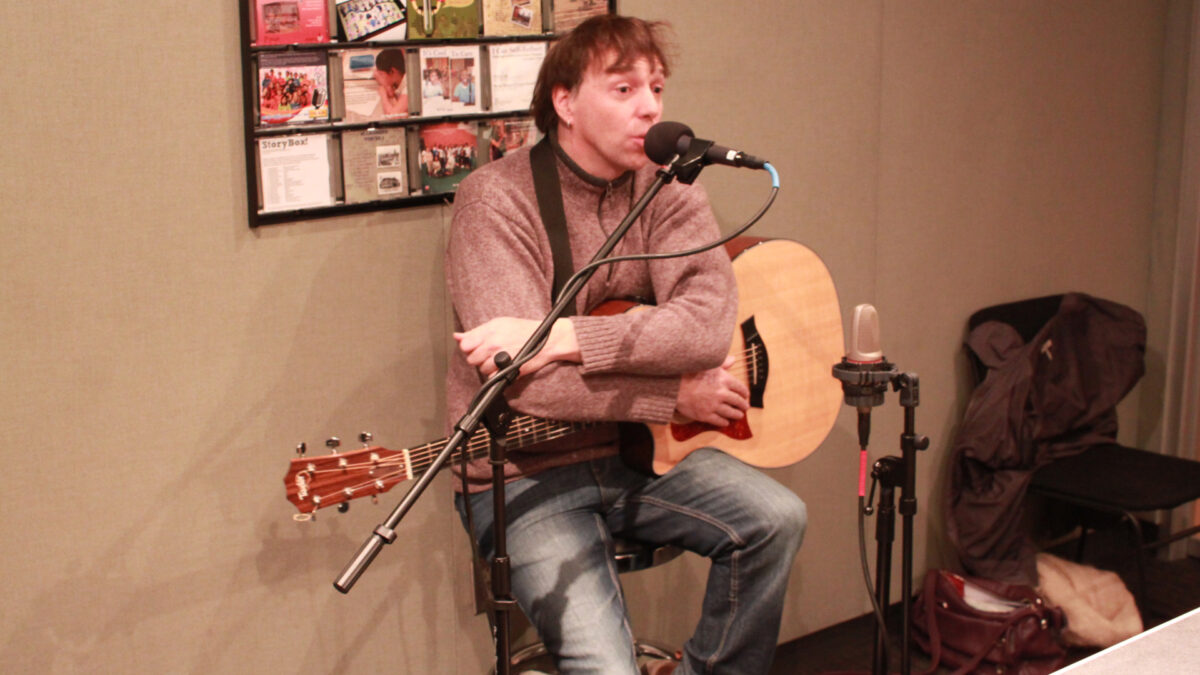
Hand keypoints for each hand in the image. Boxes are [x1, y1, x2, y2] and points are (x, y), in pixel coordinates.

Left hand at [455, 317, 578, 376]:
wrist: (548, 340)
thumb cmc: (525, 331)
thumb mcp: (499, 324)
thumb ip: (476, 332)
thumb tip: (457, 336)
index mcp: (490, 330)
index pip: (465, 345)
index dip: (470, 348)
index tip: (477, 348)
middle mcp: (494, 343)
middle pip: (471, 359)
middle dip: (479, 358)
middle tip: (491, 354)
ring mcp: (501, 357)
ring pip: (481, 369)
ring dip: (488, 367)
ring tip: (500, 360)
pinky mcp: (508, 369)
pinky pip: (492, 377)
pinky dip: (496, 375)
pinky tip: (504, 367)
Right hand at [675, 355, 749, 426]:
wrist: (673, 386)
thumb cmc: (690, 373)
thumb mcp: (708, 365)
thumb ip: (722, 363)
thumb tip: (733, 359)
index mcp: (724, 379)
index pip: (741, 388)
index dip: (745, 393)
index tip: (745, 395)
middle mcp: (721, 393)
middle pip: (738, 402)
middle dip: (743, 405)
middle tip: (745, 407)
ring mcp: (714, 406)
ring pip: (731, 413)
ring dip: (737, 415)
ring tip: (739, 415)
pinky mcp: (705, 415)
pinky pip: (719, 421)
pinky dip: (724, 422)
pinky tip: (725, 422)